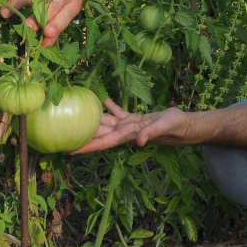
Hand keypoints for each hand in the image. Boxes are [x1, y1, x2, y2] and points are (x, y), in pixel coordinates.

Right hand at [0, 0, 94, 45]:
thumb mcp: (72, 3)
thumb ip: (58, 23)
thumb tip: (44, 45)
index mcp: (75, 1)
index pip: (66, 16)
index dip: (56, 26)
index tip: (46, 35)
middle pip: (50, 5)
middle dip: (36, 18)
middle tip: (24, 27)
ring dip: (18, 2)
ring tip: (4, 13)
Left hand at [73, 99, 191, 153]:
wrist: (183, 124)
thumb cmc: (173, 127)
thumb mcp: (162, 127)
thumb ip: (150, 133)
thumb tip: (139, 141)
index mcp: (127, 137)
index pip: (102, 143)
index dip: (86, 147)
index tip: (68, 150)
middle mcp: (123, 133)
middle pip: (99, 134)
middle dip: (82, 134)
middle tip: (64, 130)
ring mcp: (128, 126)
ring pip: (105, 122)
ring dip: (92, 118)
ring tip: (77, 111)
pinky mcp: (134, 118)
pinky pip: (117, 112)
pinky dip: (109, 105)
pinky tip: (101, 97)